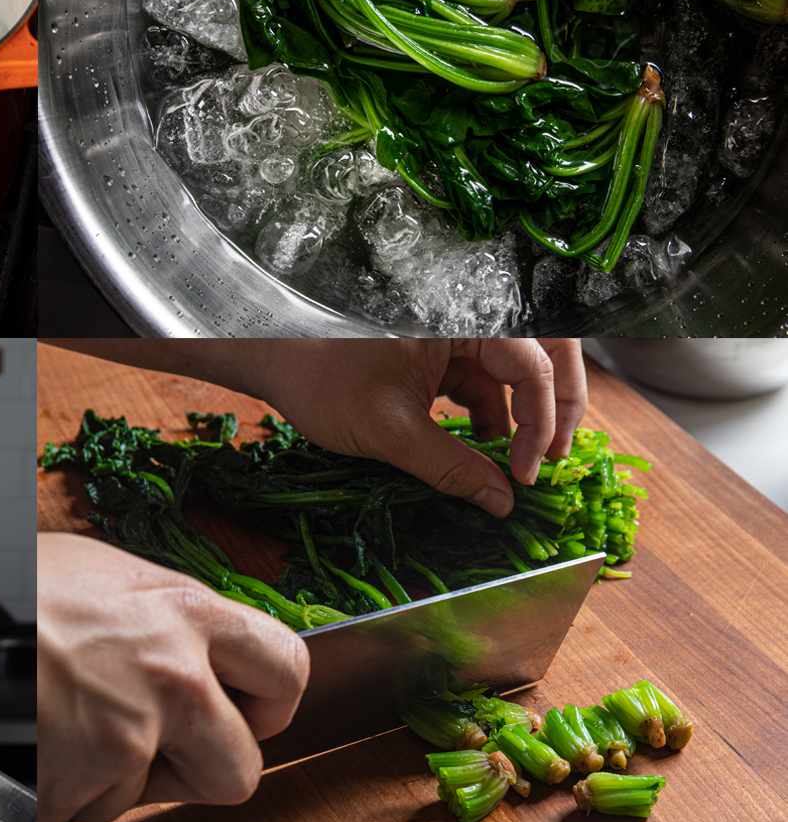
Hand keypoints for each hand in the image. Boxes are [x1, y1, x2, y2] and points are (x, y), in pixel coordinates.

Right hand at [37, 533, 308, 821]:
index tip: (249, 708)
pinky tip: (44, 737)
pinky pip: (90, 809)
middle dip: (204, 767)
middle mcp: (172, 677)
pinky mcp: (80, 783)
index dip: (271, 701)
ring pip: (153, 795)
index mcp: (185, 611)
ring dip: (120, 777)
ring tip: (73, 720)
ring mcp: (128, 737)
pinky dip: (67, 789)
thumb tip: (197, 643)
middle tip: (165, 743)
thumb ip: (166, 613)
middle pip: (242, 768)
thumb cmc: (16, 580)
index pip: (288, 667)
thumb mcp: (105, 571)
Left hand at [257, 339, 585, 516]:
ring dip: (518, 420)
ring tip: (510, 470)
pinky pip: (477, 383)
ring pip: (510, 375)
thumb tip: (503, 502)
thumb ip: (451, 466)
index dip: (542, 423)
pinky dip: (486, 418)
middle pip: (541, 357)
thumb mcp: (389, 431)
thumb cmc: (321, 379)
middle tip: (554, 458)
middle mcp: (463, 320)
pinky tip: (478, 455)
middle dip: (553, 408)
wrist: (267, 357)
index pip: (532, 365)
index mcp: (460, 318)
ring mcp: (449, 337)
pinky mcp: (433, 356)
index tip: (527, 474)